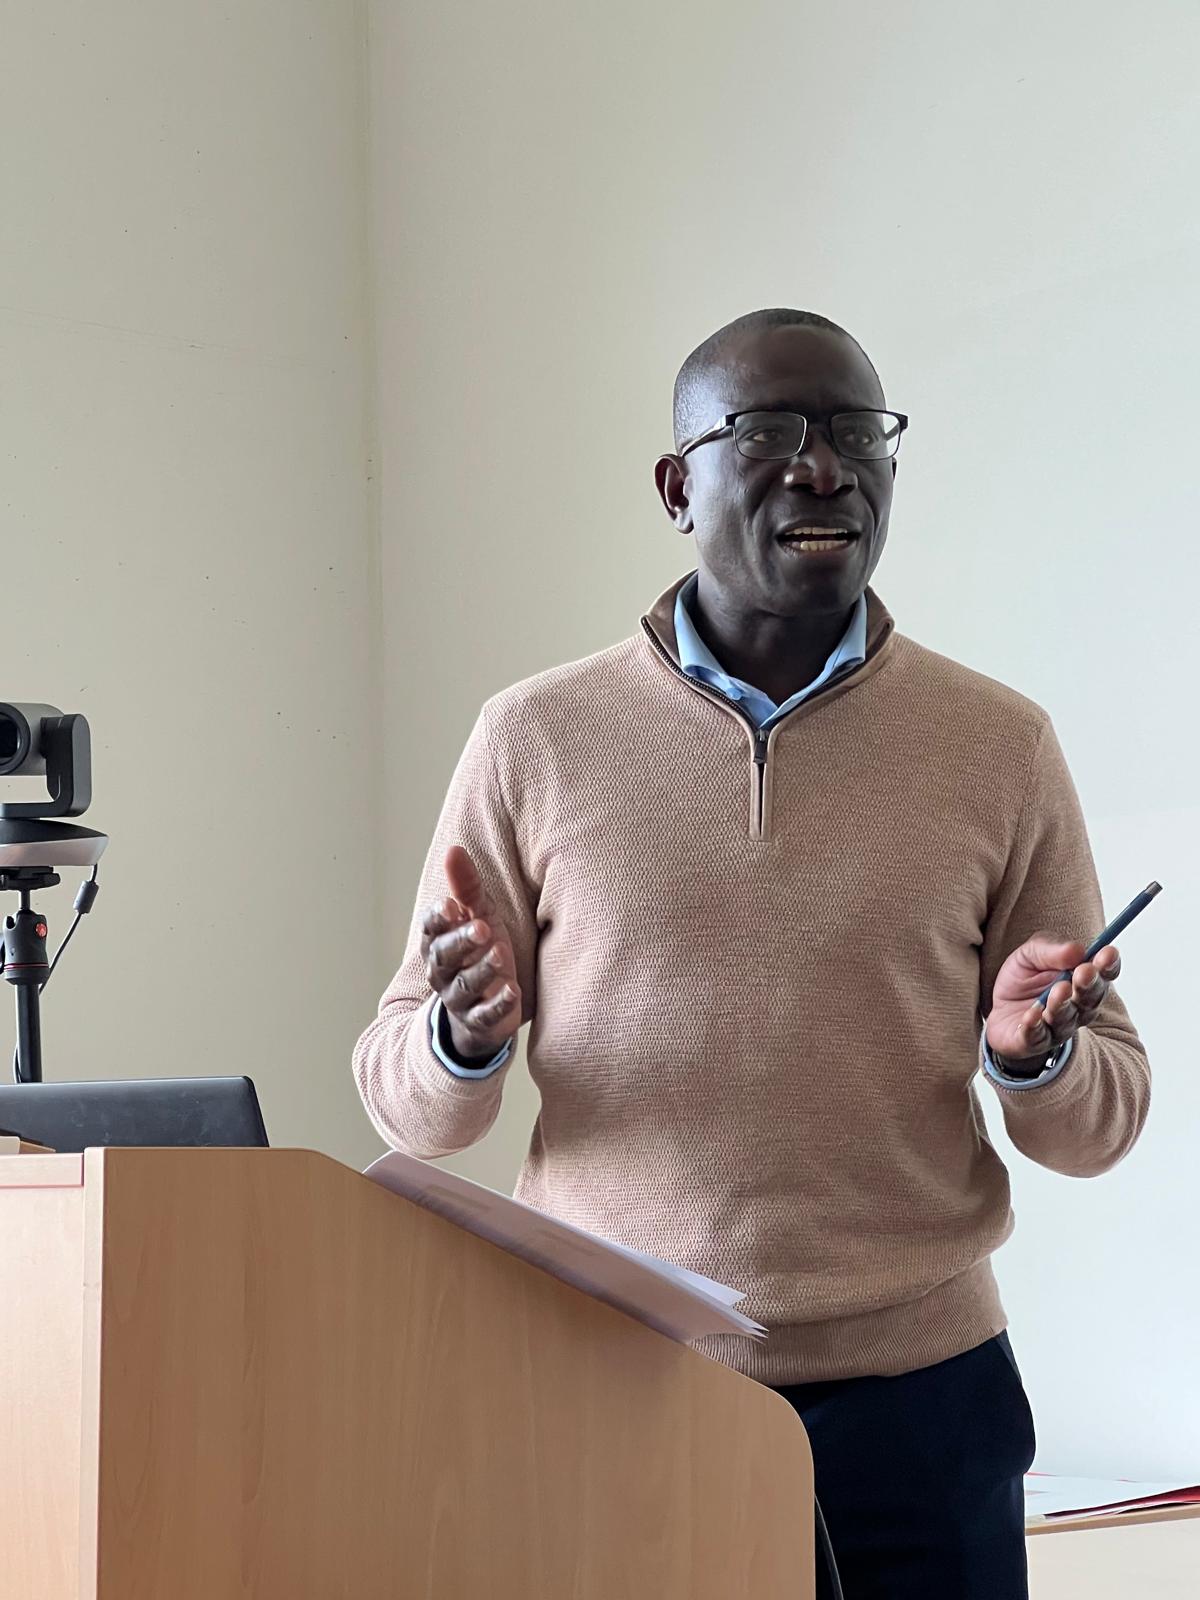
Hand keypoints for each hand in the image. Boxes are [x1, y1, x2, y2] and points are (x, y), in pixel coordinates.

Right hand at [420, 844, 521, 1062]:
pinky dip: (498, 1005)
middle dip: (460, 942)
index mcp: (438, 943)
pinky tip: (513, 992)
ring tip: (499, 954)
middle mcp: (443, 972)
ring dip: (481, 970)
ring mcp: (460, 999)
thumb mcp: (478, 916)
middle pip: (443, 957)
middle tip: (482, 928)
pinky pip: (484, 1016)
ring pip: (464, 985)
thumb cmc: (480, 951)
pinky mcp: (480, 1021)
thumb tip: (453, 849)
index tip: (451, 906)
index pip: (430, 929)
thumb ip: (466, 887)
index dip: (437, 919)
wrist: (486, 1005)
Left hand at [986, 933, 1120, 1065]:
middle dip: (1089, 985)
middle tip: (1085, 972)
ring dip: (1062, 1004)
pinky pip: (1037, 1036)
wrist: (998, 1009)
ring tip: (1059, 990)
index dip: (1108, 965)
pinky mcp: (1034, 1042)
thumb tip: (1077, 949)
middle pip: (1090, 999)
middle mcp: (1078, 1008)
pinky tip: (1031, 1016)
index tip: (1109, 952)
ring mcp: (1057, 1027)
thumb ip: (1052, 949)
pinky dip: (1034, 1026)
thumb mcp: (1031, 954)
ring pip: (1065, 1018)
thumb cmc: (1024, 979)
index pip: (1104, 975)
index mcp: (1083, 982)